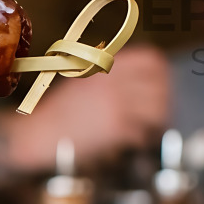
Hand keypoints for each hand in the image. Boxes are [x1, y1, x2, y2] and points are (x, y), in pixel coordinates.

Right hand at [0, 46, 169, 173]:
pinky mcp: (115, 127)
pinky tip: (133, 143)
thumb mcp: (82, 80)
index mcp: (107, 66)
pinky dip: (142, 139)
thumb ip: (109, 76)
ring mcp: (116, 103)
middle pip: (161, 85)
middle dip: (165, 102)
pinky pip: (143, 131)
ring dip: (157, 122)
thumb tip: (139, 81)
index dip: (163, 75)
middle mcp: (115, 81)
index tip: (162, 88)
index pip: (152, 60)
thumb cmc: (58, 112)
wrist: (38, 134)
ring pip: (158, 109)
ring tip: (148, 131)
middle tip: (159, 114)